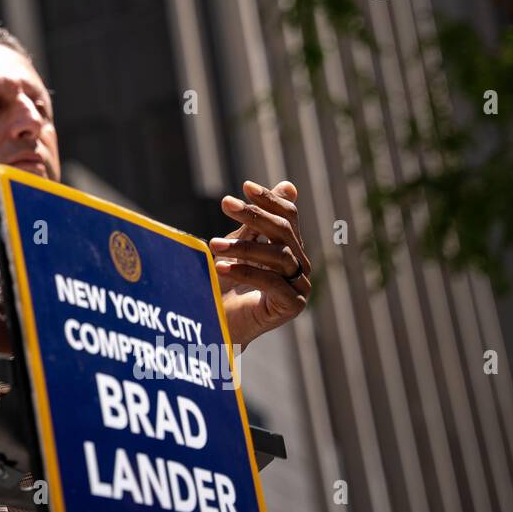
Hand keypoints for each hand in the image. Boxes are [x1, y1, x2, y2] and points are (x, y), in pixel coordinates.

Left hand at [209, 179, 311, 349]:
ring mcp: (299, 286)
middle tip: (225, 203)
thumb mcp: (239, 247)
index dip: (270, 200)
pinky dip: (245, 272)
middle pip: (284, 232)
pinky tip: (220, 267)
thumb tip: (289, 184)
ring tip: (213, 244)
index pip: (288, 217)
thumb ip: (256, 222)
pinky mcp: (292, 306)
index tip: (246, 186)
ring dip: (243, 247)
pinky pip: (272, 283)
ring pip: (278, 256)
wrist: (216, 327)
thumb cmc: (225, 286)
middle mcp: (299, 265)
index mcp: (289, 248)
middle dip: (254, 215)